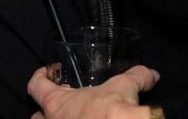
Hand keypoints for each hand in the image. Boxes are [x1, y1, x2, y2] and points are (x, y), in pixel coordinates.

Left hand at [28, 65, 159, 118]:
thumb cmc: (113, 112)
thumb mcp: (124, 88)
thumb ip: (136, 76)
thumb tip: (151, 74)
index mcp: (57, 104)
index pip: (36, 86)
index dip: (40, 76)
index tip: (49, 72)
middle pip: (36, 117)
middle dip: (44, 112)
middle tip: (61, 105)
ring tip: (73, 118)